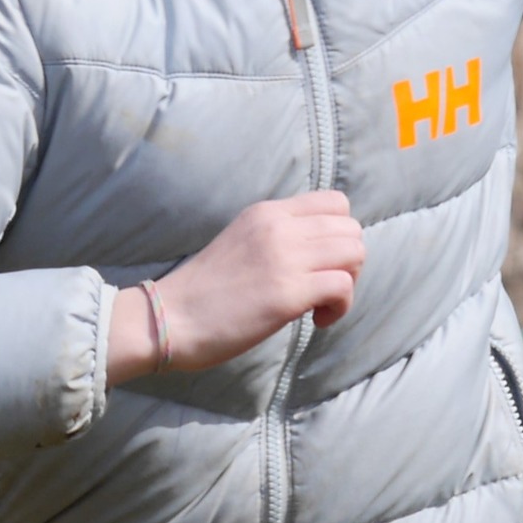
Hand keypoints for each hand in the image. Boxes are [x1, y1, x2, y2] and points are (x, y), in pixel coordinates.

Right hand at [108, 192, 365, 385]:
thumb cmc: (203, 292)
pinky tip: (315, 320)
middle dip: (348, 262)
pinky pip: (343, 287)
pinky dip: (340, 307)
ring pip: (355, 253)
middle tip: (324, 289)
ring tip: (320, 305)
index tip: (321, 263)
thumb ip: (277, 238)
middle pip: (352, 229)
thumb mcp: (242, 242)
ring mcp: (284, 258)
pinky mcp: (287, 293)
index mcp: (267, 212)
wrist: (168, 318)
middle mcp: (279, 227)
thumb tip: (318, 253)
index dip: (340, 234)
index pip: (335, 202)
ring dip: (348, 284)